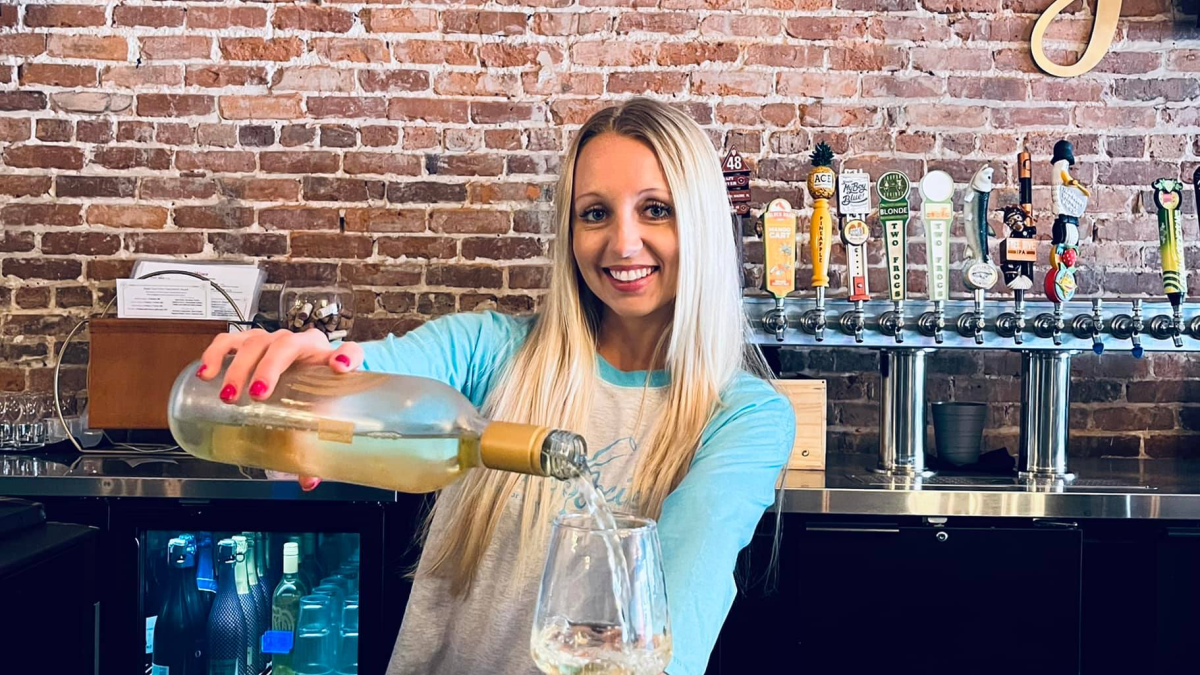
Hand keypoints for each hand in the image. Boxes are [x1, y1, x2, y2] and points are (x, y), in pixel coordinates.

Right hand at [196, 328, 365, 490]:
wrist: (299, 372)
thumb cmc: (310, 389)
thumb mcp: (316, 411)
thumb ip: (315, 445)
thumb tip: (308, 480)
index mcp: (326, 358)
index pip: (347, 352)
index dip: (345, 357)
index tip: (338, 367)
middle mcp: (300, 343)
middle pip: (285, 345)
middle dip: (269, 368)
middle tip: (257, 394)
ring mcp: (272, 339)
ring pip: (255, 342)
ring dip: (239, 367)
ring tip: (228, 395)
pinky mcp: (248, 341)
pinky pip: (229, 341)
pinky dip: (216, 354)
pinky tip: (206, 373)